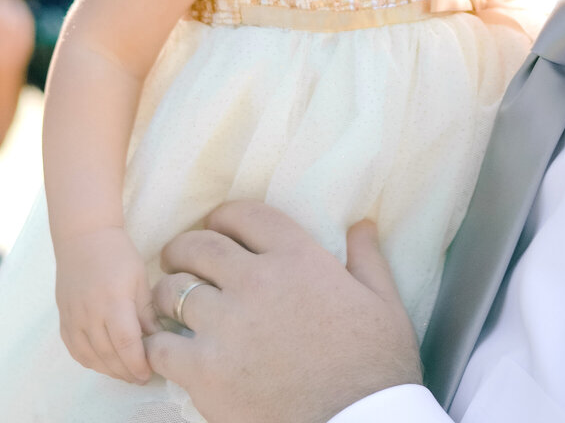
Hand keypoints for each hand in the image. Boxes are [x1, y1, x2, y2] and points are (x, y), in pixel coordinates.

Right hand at [54, 225, 159, 382]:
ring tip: (126, 373)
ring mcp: (73, 318)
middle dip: (126, 372)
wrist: (84, 238)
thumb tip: (157, 339)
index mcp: (113, 301)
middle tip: (141, 378)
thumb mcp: (140, 278)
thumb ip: (146, 311)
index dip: (137, 363)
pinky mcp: (63, 320)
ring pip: (91, 357)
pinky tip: (104, 363)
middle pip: (108, 355)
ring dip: (109, 370)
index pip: (125, 343)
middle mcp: (90, 314)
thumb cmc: (118, 254)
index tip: (149, 374)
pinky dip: (90, 362)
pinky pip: (75, 351)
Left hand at [145, 201, 422, 422]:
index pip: (243, 215)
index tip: (218, 228)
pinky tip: (166, 349)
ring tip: (169, 304)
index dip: (223, 217)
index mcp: (298, 256)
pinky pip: (161, 346)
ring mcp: (226, 324)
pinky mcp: (205, 371)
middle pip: (198, 245)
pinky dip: (158, 345)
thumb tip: (362, 224)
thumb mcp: (383, 301)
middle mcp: (255, 280)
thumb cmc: (375, 365)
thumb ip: (367, 257)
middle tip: (180, 260)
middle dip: (183, 249)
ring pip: (171, 290)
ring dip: (167, 294)